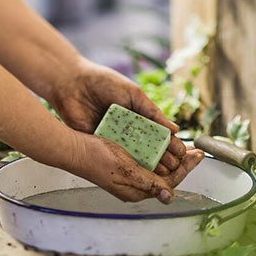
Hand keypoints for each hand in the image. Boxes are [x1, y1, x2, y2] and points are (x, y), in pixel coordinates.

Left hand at [50, 59, 186, 175]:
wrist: (72, 82)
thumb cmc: (103, 82)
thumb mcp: (133, 94)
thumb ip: (152, 112)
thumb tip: (174, 129)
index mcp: (139, 117)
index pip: (159, 135)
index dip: (171, 144)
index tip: (182, 152)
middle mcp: (128, 130)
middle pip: (149, 148)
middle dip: (164, 158)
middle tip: (175, 167)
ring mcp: (115, 138)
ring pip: (135, 155)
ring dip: (149, 165)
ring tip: (162, 172)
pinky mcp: (100, 143)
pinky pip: (116, 154)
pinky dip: (128, 162)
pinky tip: (139, 169)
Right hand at [67, 132, 204, 203]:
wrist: (74, 149)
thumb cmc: (97, 159)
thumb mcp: (126, 171)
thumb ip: (149, 183)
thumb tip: (169, 197)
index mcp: (136, 191)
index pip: (170, 183)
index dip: (186, 169)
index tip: (197, 155)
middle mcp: (135, 186)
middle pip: (166, 176)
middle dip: (183, 164)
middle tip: (197, 151)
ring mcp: (129, 177)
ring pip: (158, 169)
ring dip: (172, 158)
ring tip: (184, 148)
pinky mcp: (124, 166)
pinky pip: (147, 162)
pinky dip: (158, 154)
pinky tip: (163, 145)